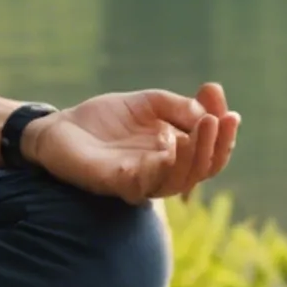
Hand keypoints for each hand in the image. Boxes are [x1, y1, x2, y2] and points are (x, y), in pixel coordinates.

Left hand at [24, 84, 237, 204]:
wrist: (59, 127)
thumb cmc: (106, 120)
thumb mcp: (149, 103)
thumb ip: (179, 106)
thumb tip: (212, 110)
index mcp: (175, 155)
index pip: (210, 152)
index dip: (223, 134)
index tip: (228, 109)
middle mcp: (163, 173)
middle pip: (203, 170)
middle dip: (217, 145)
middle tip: (220, 119)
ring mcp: (141, 181)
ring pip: (180, 180)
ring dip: (197, 154)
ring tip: (205, 126)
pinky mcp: (116, 183)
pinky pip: (147, 183)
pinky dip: (165, 166)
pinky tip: (174, 143)